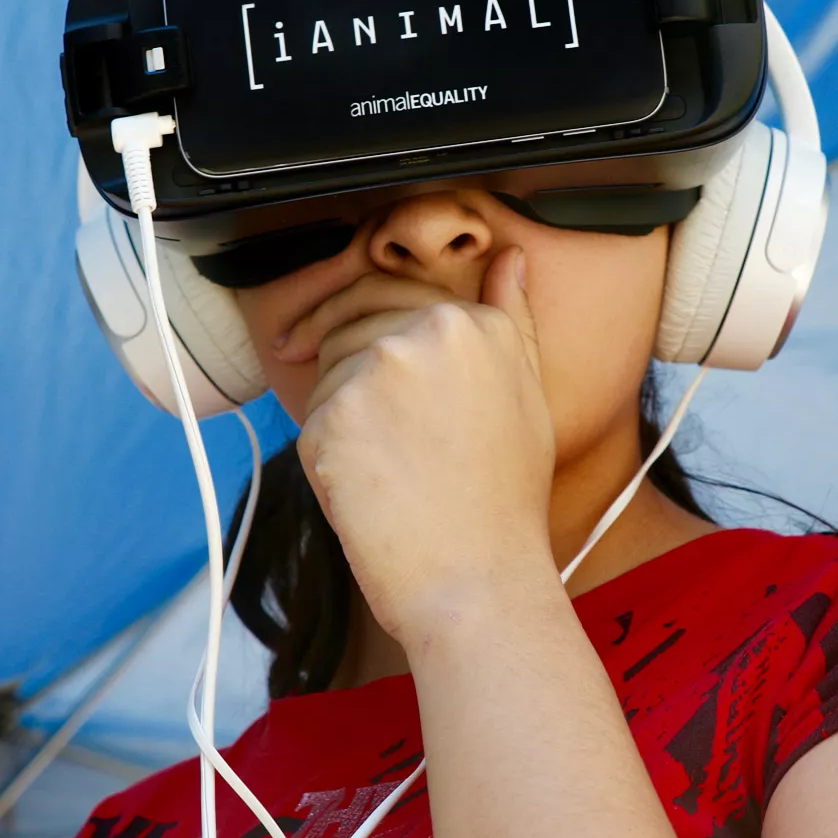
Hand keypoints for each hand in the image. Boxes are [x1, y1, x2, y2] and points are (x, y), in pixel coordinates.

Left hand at [283, 247, 556, 647]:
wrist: (477, 581)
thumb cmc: (506, 497)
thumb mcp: (526, 393)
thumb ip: (509, 316)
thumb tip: (508, 256)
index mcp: (470, 322)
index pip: (390, 293)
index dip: (366, 324)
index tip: (347, 349)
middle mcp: (421, 334)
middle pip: (349, 325)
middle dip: (348, 367)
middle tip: (371, 429)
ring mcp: (373, 373)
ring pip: (326, 375)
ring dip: (341, 415)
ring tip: (388, 470)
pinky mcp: (330, 419)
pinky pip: (311, 423)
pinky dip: (329, 459)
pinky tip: (371, 492)